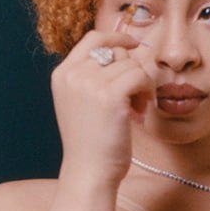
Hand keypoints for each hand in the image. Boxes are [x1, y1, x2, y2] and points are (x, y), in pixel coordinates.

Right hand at [50, 30, 158, 186]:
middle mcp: (73, 75)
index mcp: (62, 75)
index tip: (134, 45)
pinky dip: (146, 92)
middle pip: (116, 51)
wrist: (89, 173)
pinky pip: (140, 76)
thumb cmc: (91, 144)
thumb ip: (91, 76)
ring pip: (132, 64)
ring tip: (134, 109)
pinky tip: (139, 111)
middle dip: (131, 71)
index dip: (117, 37)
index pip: (93, 38)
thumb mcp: (81, 103)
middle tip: (134, 98)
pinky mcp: (110, 96)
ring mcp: (90, 84)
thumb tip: (124, 49)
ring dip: (141, 85)